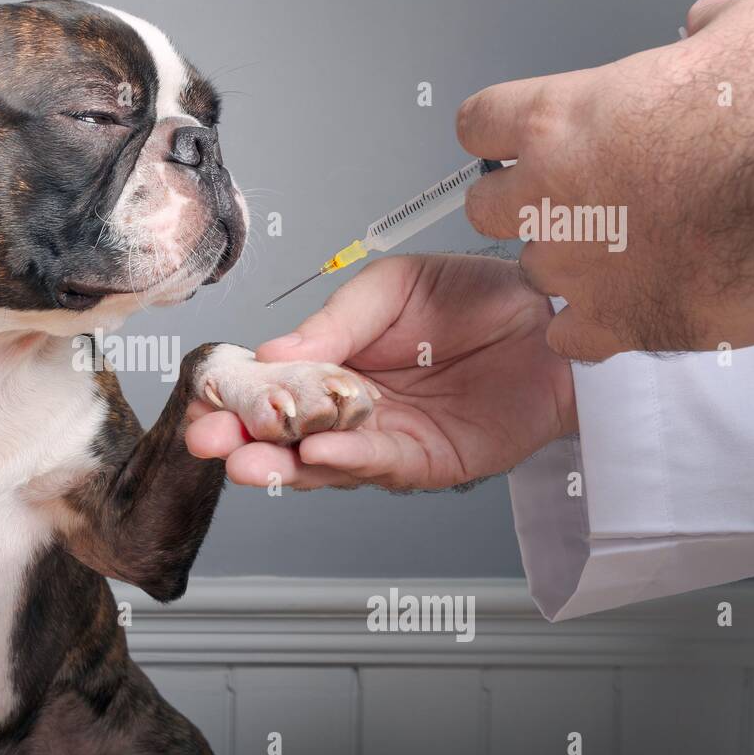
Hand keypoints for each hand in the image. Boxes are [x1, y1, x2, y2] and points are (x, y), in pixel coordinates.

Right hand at [185, 255, 576, 490]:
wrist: (553, 317)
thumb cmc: (475, 295)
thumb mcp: (390, 288)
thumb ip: (334, 323)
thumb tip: (270, 351)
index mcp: (332, 363)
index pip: (270, 387)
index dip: (233, 396)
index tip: (200, 400)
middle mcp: (350, 409)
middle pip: (285, 435)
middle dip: (243, 441)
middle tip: (208, 441)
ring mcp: (384, 441)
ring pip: (321, 462)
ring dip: (282, 464)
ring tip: (247, 461)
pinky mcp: (427, 463)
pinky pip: (379, 465)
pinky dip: (347, 462)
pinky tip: (316, 454)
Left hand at [457, 0, 753, 360]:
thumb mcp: (743, 39)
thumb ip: (702, 35)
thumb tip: (704, 24)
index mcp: (561, 121)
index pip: (478, 124)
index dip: (496, 130)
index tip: (511, 139)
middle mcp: (550, 196)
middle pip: (485, 208)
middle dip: (517, 204)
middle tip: (567, 197)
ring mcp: (575, 266)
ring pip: (533, 272)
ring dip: (567, 262)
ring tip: (623, 247)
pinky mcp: (612, 321)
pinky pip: (568, 335)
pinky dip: (591, 324)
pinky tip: (626, 302)